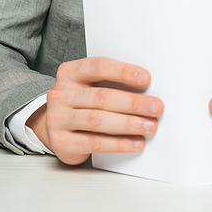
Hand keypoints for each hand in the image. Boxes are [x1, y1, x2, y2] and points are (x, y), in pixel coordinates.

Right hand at [26, 57, 163, 164]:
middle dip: (133, 103)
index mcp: (70, 72)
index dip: (123, 71)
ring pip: (99, 120)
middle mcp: (61, 94)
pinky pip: (95, 143)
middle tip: (156, 107)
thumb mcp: (89, 85)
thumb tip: (147, 89)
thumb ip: (110, 83)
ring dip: (129, 124)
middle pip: (102, 97)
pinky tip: (136, 142)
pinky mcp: (61, 143)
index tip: (146, 78)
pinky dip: (119, 144)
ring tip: (150, 126)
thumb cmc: (81, 102)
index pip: (99, 67)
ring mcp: (58, 118)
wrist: (55, 127)